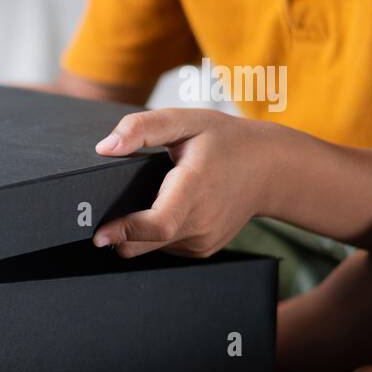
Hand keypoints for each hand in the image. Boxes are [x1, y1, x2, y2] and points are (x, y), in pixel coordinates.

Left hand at [92, 108, 278, 258]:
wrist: (271, 168)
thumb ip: (143, 129)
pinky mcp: (202, 250)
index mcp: (195, 189)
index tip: (100, 232)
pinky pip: (164, 248)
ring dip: (136, 232)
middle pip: (143, 243)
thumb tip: (105, 147)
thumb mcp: (186, 121)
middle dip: (118, 233)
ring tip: (149, 199)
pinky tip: (166, 208)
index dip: (125, 231)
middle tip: (107, 209)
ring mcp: (203, 241)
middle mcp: (200, 222)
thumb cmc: (226, 141)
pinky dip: (155, 234)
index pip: (158, 224)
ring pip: (149, 248)